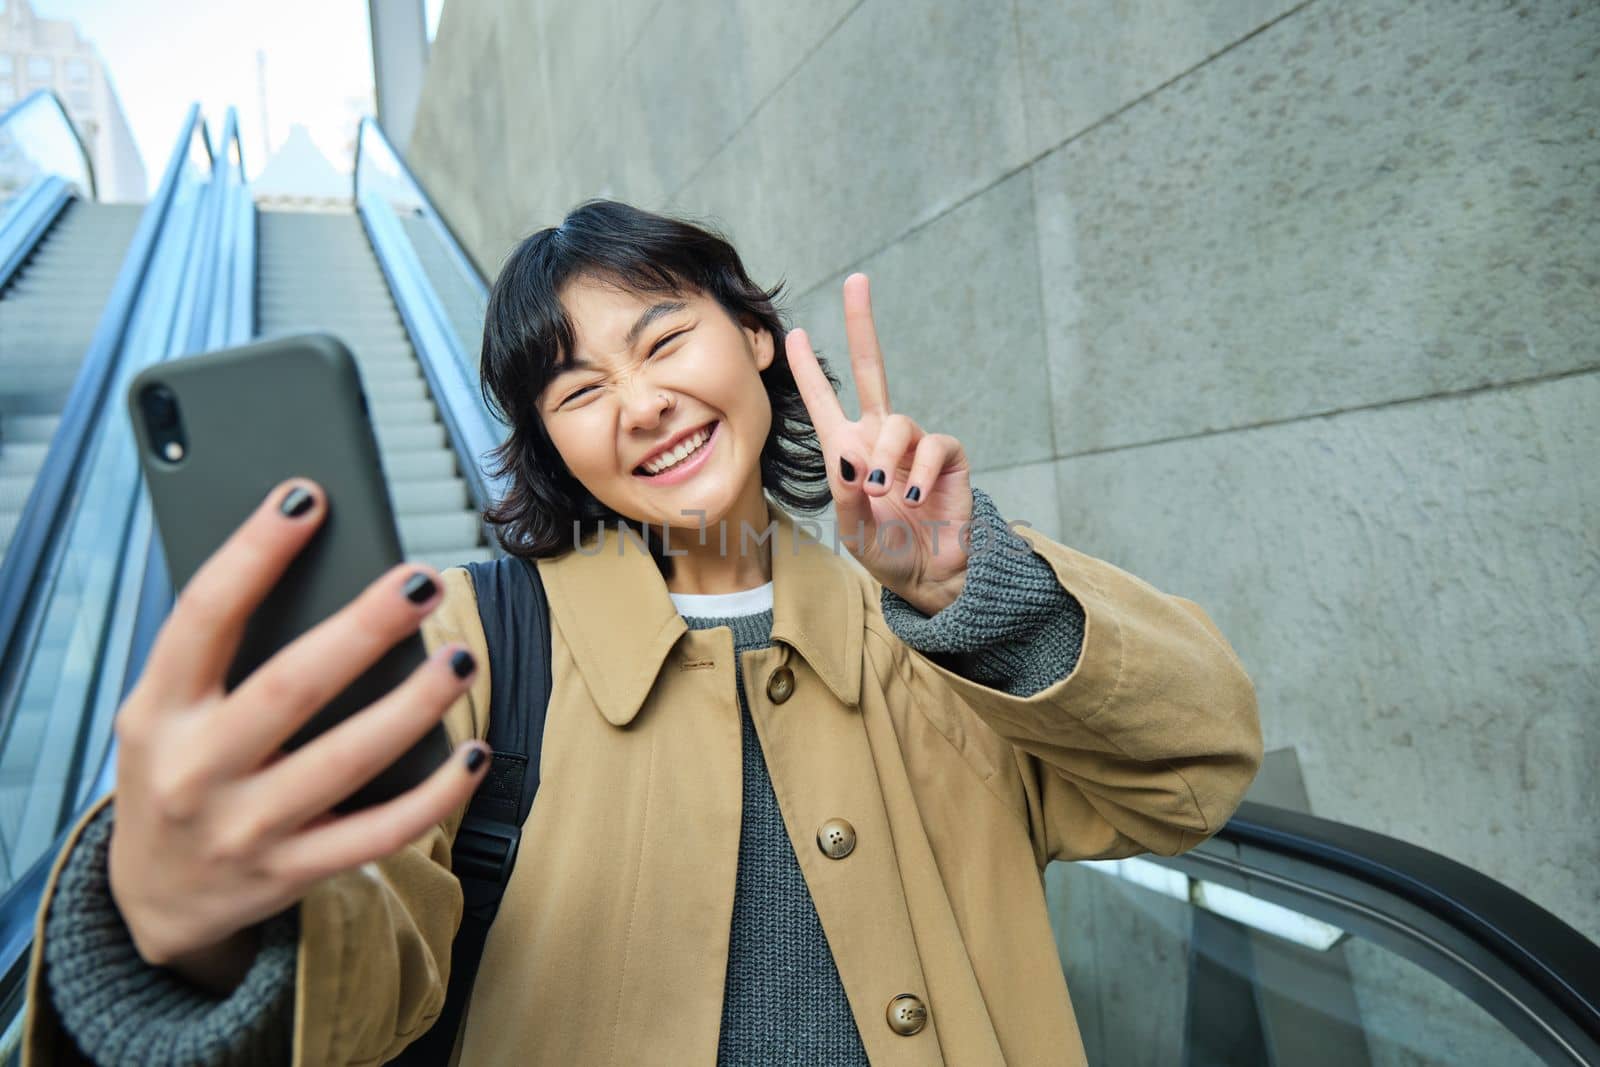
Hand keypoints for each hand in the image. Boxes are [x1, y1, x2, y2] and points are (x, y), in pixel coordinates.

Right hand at [106, 479, 491, 991]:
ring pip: (346, 761)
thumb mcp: (166, 711)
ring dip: (413, 706)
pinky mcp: (293, 872)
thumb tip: (322, 564)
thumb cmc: (176, 771)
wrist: (153, 899)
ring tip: (459, 658)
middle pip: (290, 688)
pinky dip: (436, 795)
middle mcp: (196, 771)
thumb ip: (222, 653)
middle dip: (363, 630)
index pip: (203, 617)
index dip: (254, 553)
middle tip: (422, 580)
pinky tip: (474, 753)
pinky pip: (380, 833)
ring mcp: (246, 829)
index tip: (307, 496)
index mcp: (158, 711)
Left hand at [785, 273, 972, 615]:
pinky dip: (921, 471)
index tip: (795, 334)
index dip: (809, 370)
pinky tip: (912, 498)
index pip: (824, 402)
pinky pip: (934, 446)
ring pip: (897, 423)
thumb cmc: (887, 553)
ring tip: (880, 490)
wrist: (931, 577)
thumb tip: (850, 455)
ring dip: (886, 455)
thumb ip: (845, 495)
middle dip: (862, 325)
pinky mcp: (948, 459)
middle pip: (871, 369)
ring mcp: (914, 446)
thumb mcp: (854, 531)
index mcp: (848, 451)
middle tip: (856, 281)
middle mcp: (880, 439)